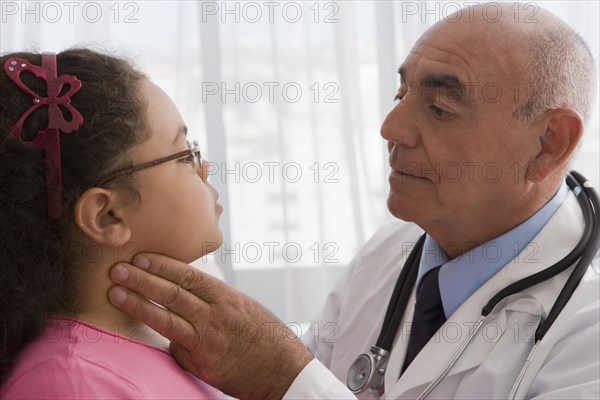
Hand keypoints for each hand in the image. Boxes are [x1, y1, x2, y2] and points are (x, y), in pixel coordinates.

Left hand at [107, 253, 312, 398]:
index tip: (141, 256)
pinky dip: (162, 339)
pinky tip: (143, 331)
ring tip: (115, 293)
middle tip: (117, 269)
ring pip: (165, 318)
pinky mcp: (202, 363)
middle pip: (172, 293)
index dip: (162, 265)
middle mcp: (215, 316)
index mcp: (227, 297)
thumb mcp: (244, 307)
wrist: (282, 371)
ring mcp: (207, 340)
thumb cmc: (265, 336)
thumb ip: (214, 300)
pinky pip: (175, 348)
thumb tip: (186, 296)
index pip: (189, 275)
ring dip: (137, 304)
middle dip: (141, 279)